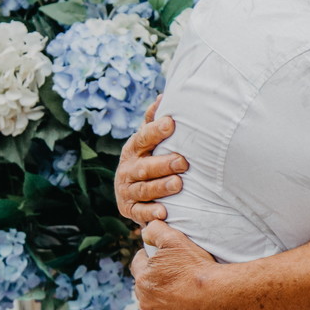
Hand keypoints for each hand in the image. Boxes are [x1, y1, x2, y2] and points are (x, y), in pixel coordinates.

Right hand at [115, 95, 188, 224]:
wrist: (131, 192)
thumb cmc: (147, 159)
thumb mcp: (147, 141)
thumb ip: (153, 121)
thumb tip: (163, 96)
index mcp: (133, 149)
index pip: (142, 138)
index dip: (155, 131)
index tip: (171, 123)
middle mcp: (127, 169)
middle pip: (144, 167)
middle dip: (163, 164)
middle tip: (183, 161)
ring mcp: (127, 190)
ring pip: (144, 189)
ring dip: (160, 187)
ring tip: (178, 184)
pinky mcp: (129, 210)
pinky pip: (140, 212)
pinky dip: (150, 213)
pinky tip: (164, 212)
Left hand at [132, 220, 224, 309]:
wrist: (216, 296)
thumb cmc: (197, 267)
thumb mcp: (175, 240)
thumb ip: (157, 231)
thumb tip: (145, 229)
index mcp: (144, 277)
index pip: (138, 264)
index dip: (145, 259)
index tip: (152, 257)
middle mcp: (145, 299)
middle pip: (142, 287)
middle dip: (151, 281)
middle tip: (167, 277)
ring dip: (153, 305)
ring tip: (167, 300)